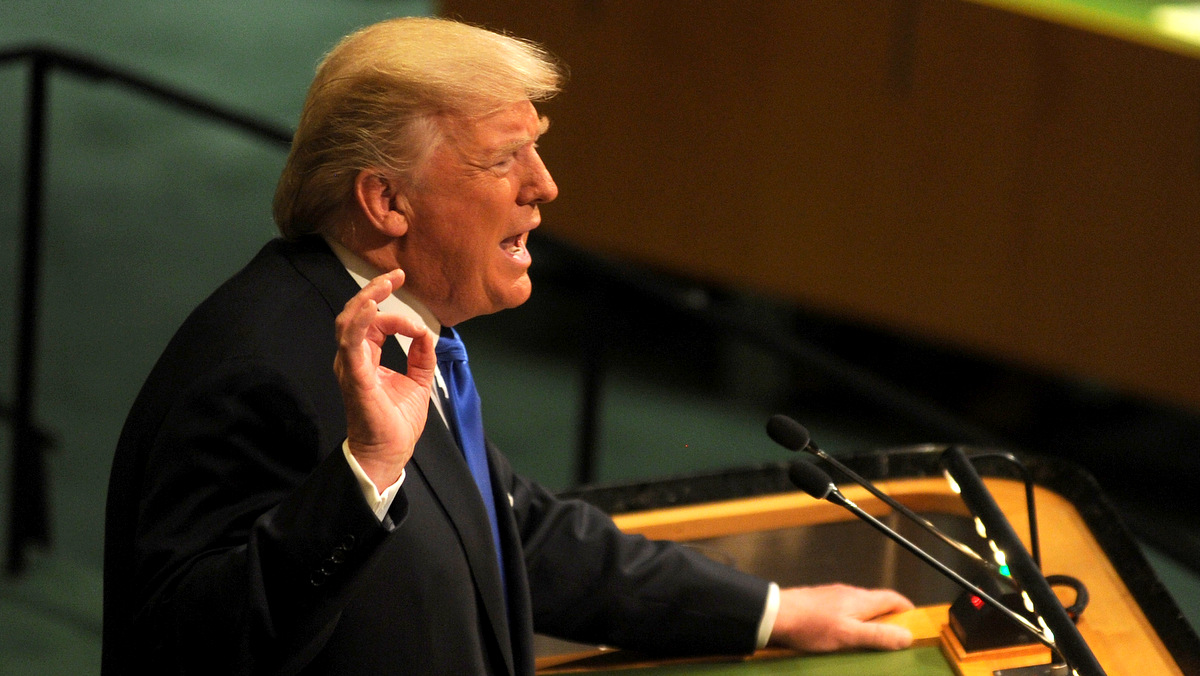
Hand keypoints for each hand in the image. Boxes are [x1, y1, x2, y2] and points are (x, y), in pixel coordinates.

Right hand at [333, 269, 436, 487]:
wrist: (390, 453)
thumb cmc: (396, 422)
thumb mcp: (417, 382)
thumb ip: (421, 357)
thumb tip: (427, 334)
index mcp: (366, 358)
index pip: (374, 323)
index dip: (396, 315)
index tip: (420, 326)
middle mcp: (354, 359)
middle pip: (356, 315)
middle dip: (374, 291)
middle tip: (395, 275)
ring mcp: (352, 367)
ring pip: (349, 322)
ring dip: (366, 299)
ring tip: (385, 283)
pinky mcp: (356, 377)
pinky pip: (351, 344)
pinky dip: (360, 322)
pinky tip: (371, 307)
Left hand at [768, 584, 914, 651]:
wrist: (774, 614)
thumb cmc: (811, 625)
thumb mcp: (848, 635)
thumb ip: (877, 635)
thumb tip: (907, 636)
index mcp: (860, 600)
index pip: (892, 598)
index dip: (906, 609)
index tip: (915, 622)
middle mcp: (849, 593)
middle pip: (877, 602)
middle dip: (889, 617)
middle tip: (894, 636)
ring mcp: (833, 596)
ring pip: (860, 606)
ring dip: (870, 619)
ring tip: (871, 639)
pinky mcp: (820, 602)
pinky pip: (844, 610)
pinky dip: (853, 620)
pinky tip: (844, 633)